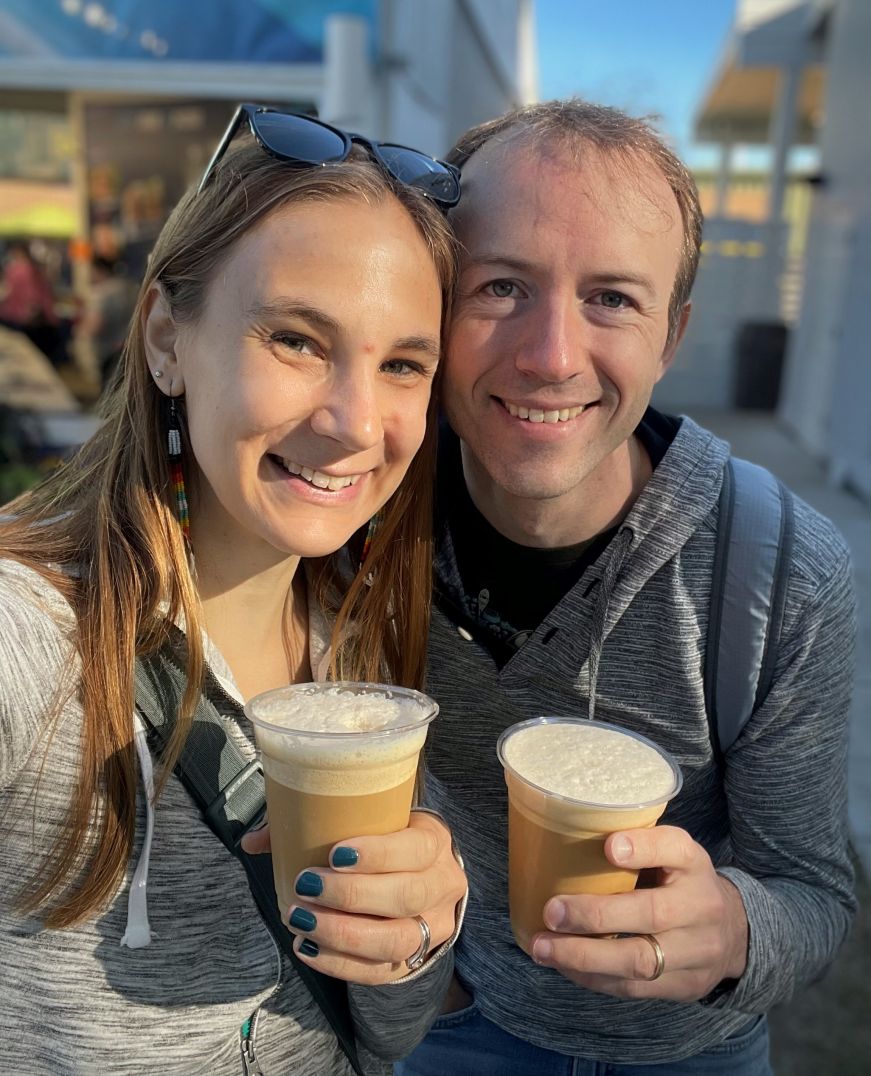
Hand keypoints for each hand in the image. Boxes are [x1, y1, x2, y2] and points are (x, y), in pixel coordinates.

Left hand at [242, 811, 466, 984]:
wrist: (422, 873)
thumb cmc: (386, 839)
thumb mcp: (369, 819)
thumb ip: (314, 820)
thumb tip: (255, 839)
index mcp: (434, 840)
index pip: (415, 849)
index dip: (378, 854)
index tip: (334, 853)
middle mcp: (443, 885)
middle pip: (405, 897)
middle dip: (351, 895)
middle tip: (306, 887)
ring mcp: (434, 927)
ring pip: (395, 940)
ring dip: (342, 934)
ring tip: (301, 920)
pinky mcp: (415, 959)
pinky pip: (380, 972)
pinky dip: (340, 964)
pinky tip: (308, 948)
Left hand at [530, 826, 747, 1000]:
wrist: (732, 932)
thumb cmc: (680, 880)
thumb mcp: (670, 850)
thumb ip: (635, 841)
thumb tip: (570, 837)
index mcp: (694, 863)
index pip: (674, 848)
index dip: (642, 848)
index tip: (608, 846)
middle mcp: (701, 907)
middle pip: (652, 914)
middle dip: (595, 915)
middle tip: (552, 911)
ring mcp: (696, 952)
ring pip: (639, 960)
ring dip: (584, 956)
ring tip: (543, 947)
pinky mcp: (684, 986)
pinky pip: (634, 987)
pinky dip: (593, 977)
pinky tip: (564, 965)